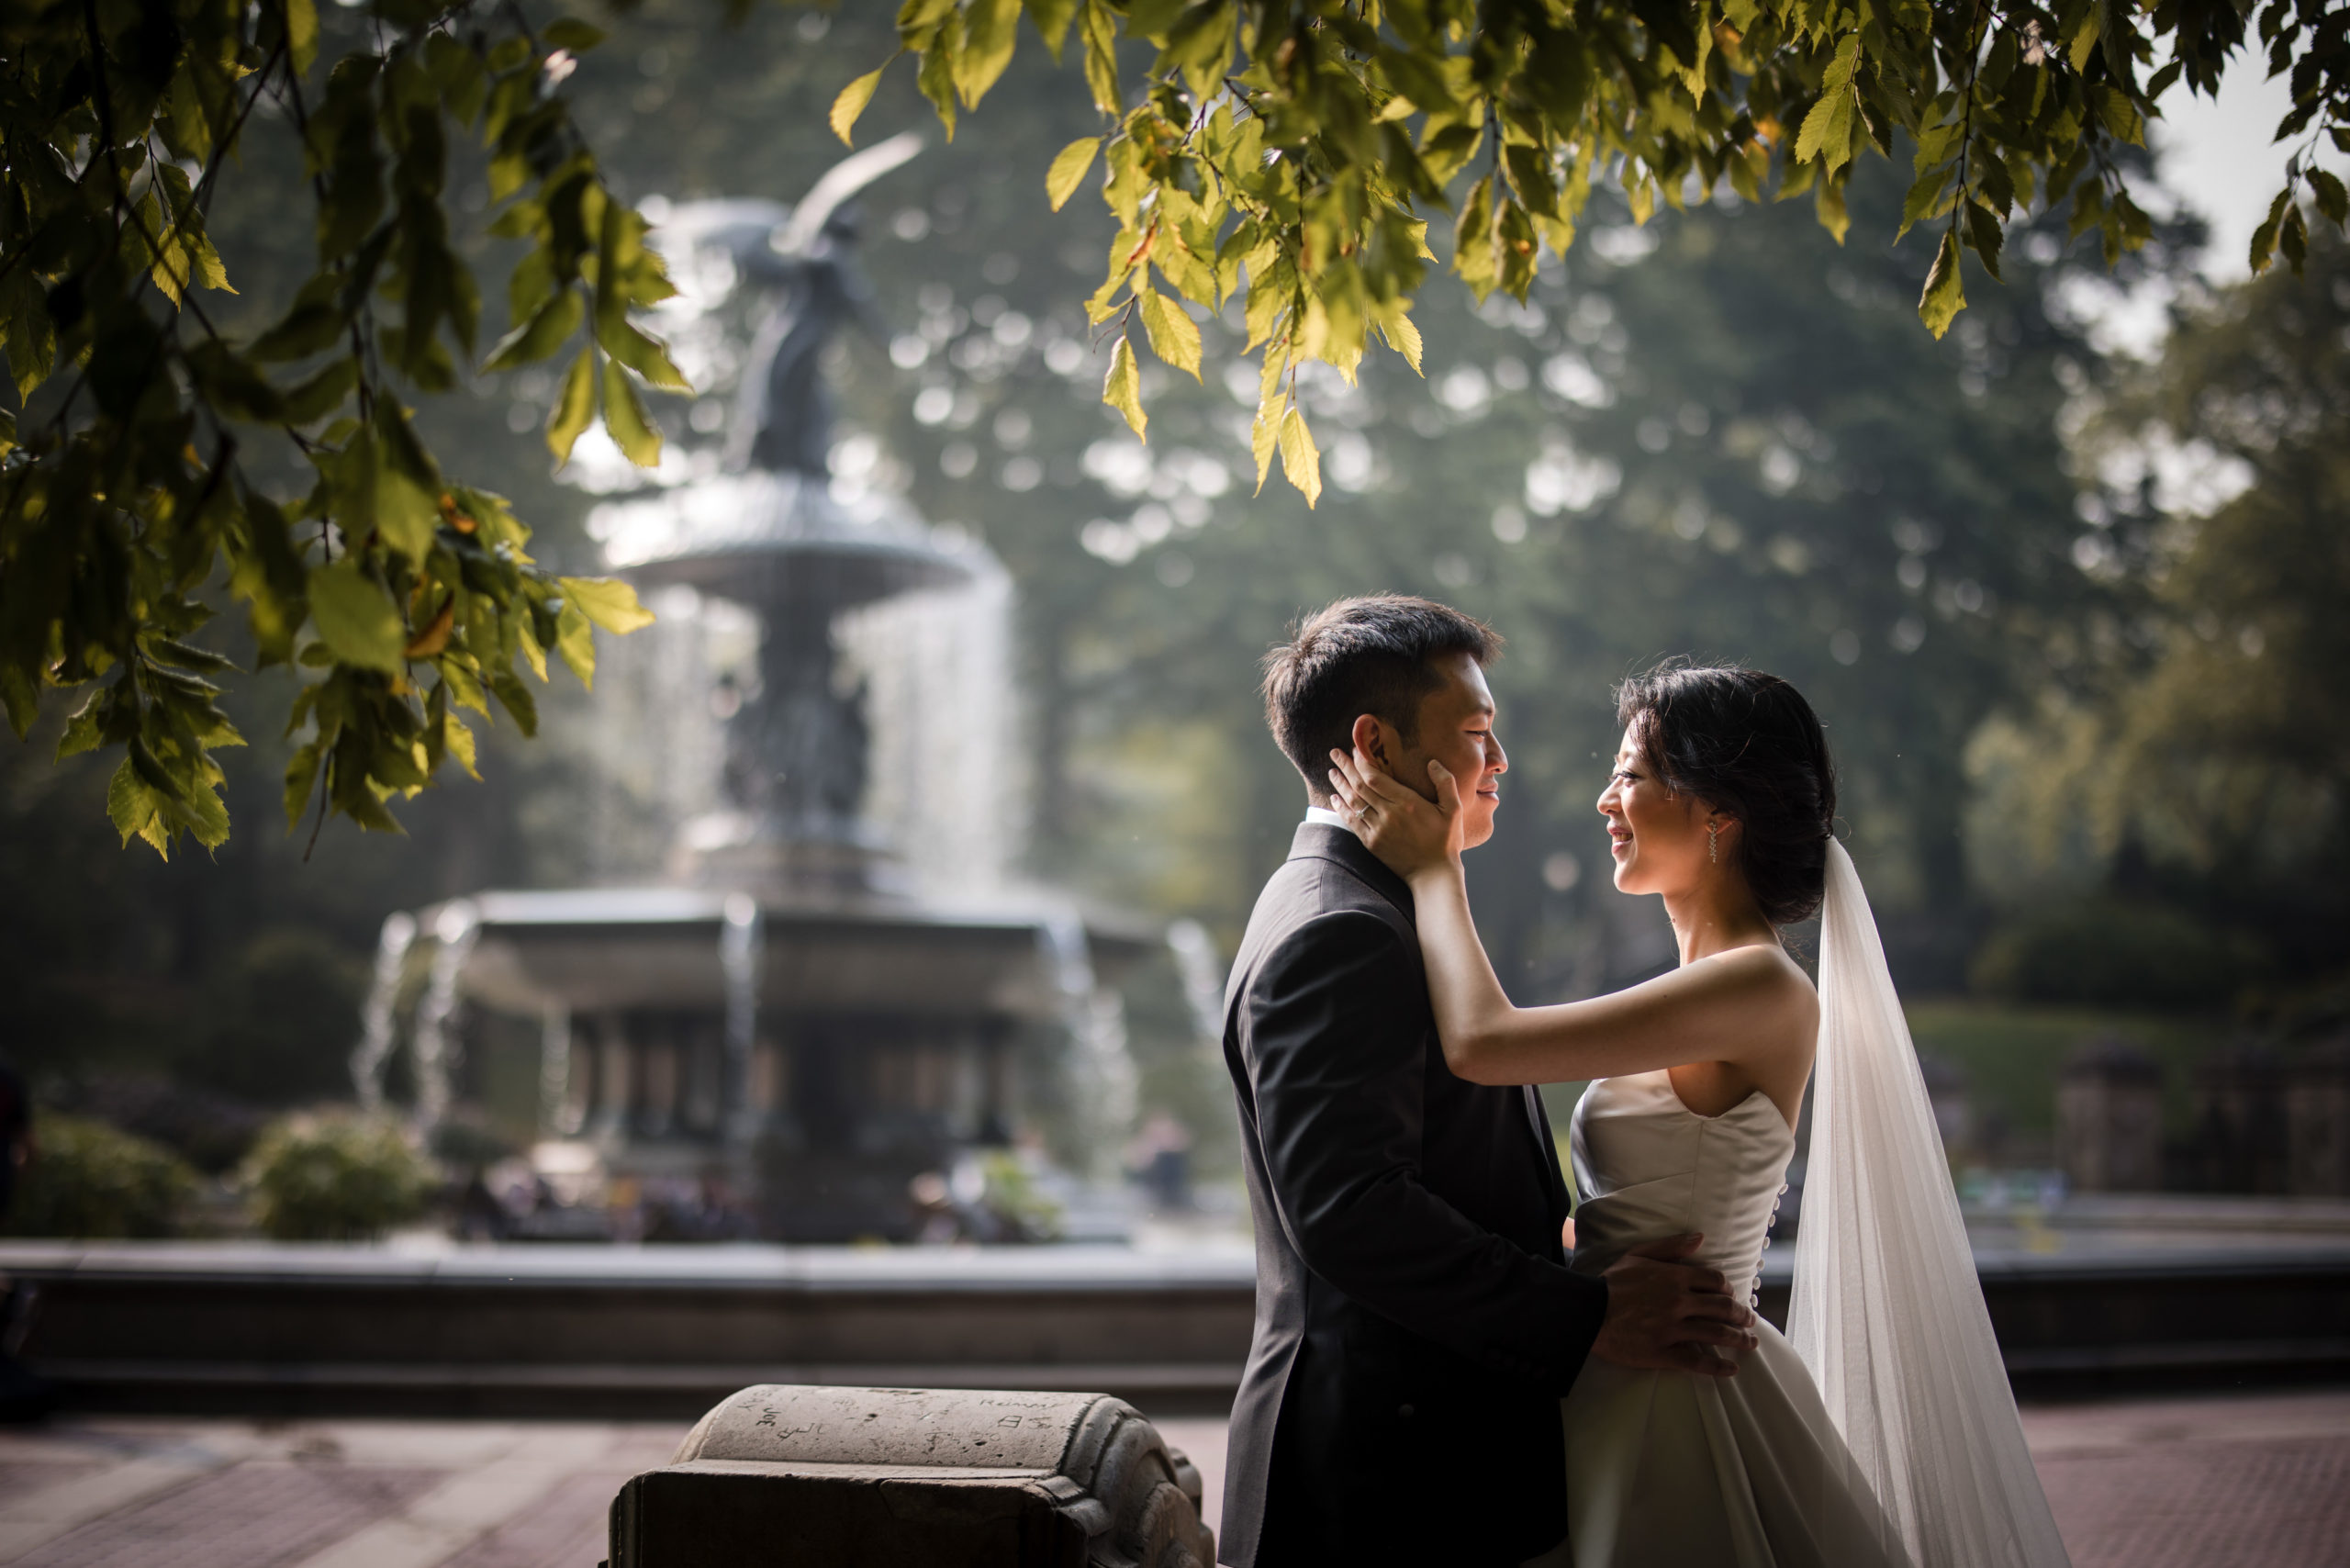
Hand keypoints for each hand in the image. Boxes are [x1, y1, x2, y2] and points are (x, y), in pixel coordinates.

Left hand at [1325, 746, 1464, 877]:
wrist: (1434, 874)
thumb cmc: (1446, 841)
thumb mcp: (1454, 809)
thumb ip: (1445, 783)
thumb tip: (1432, 763)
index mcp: (1407, 802)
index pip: (1376, 777)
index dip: (1362, 762)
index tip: (1356, 750)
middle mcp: (1389, 814)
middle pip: (1360, 785)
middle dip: (1346, 767)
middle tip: (1335, 753)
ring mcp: (1378, 829)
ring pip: (1353, 802)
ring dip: (1340, 785)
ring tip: (1332, 771)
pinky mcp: (1371, 843)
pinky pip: (1351, 822)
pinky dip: (1341, 808)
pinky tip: (1335, 798)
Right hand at [1591, 1233, 1757, 1378]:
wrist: (1587, 1312)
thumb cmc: (1611, 1283)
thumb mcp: (1638, 1254)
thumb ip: (1670, 1246)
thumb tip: (1700, 1238)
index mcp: (1675, 1278)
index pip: (1715, 1282)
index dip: (1728, 1289)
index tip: (1732, 1296)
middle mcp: (1679, 1302)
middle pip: (1723, 1308)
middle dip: (1742, 1315)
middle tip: (1750, 1321)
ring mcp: (1673, 1329)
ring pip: (1717, 1334)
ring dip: (1739, 1339)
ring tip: (1750, 1343)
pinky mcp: (1664, 1352)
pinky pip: (1697, 1361)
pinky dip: (1718, 1366)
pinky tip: (1732, 1369)